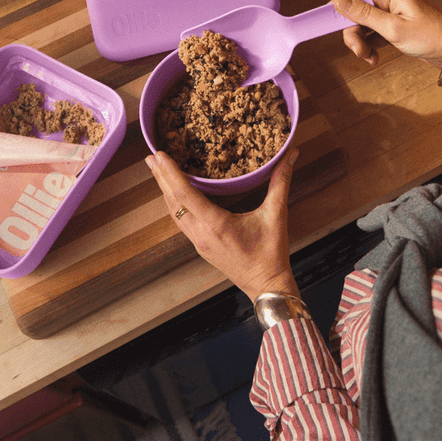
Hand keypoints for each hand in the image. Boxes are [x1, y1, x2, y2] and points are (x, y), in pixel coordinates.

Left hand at [146, 149, 299, 301]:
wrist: (266, 285)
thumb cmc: (271, 253)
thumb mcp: (276, 215)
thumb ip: (281, 183)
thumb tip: (291, 154)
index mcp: (216, 225)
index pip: (185, 195)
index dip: (170, 174)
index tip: (160, 155)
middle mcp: (201, 234)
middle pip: (173, 202)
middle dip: (160, 178)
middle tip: (151, 157)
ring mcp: (198, 242)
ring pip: (174, 213)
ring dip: (165, 191)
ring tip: (158, 171)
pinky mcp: (201, 246)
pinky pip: (181, 221)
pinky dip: (175, 204)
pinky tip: (175, 194)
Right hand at [332, 0, 441, 65]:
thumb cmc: (429, 36)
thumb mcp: (392, 28)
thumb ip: (364, 15)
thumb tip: (339, 1)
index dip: (337, 10)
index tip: (322, 23)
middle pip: (355, 14)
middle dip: (354, 35)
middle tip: (359, 52)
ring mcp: (390, 13)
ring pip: (362, 27)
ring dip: (362, 44)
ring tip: (370, 58)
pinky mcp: (393, 27)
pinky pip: (372, 35)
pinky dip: (370, 47)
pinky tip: (375, 58)